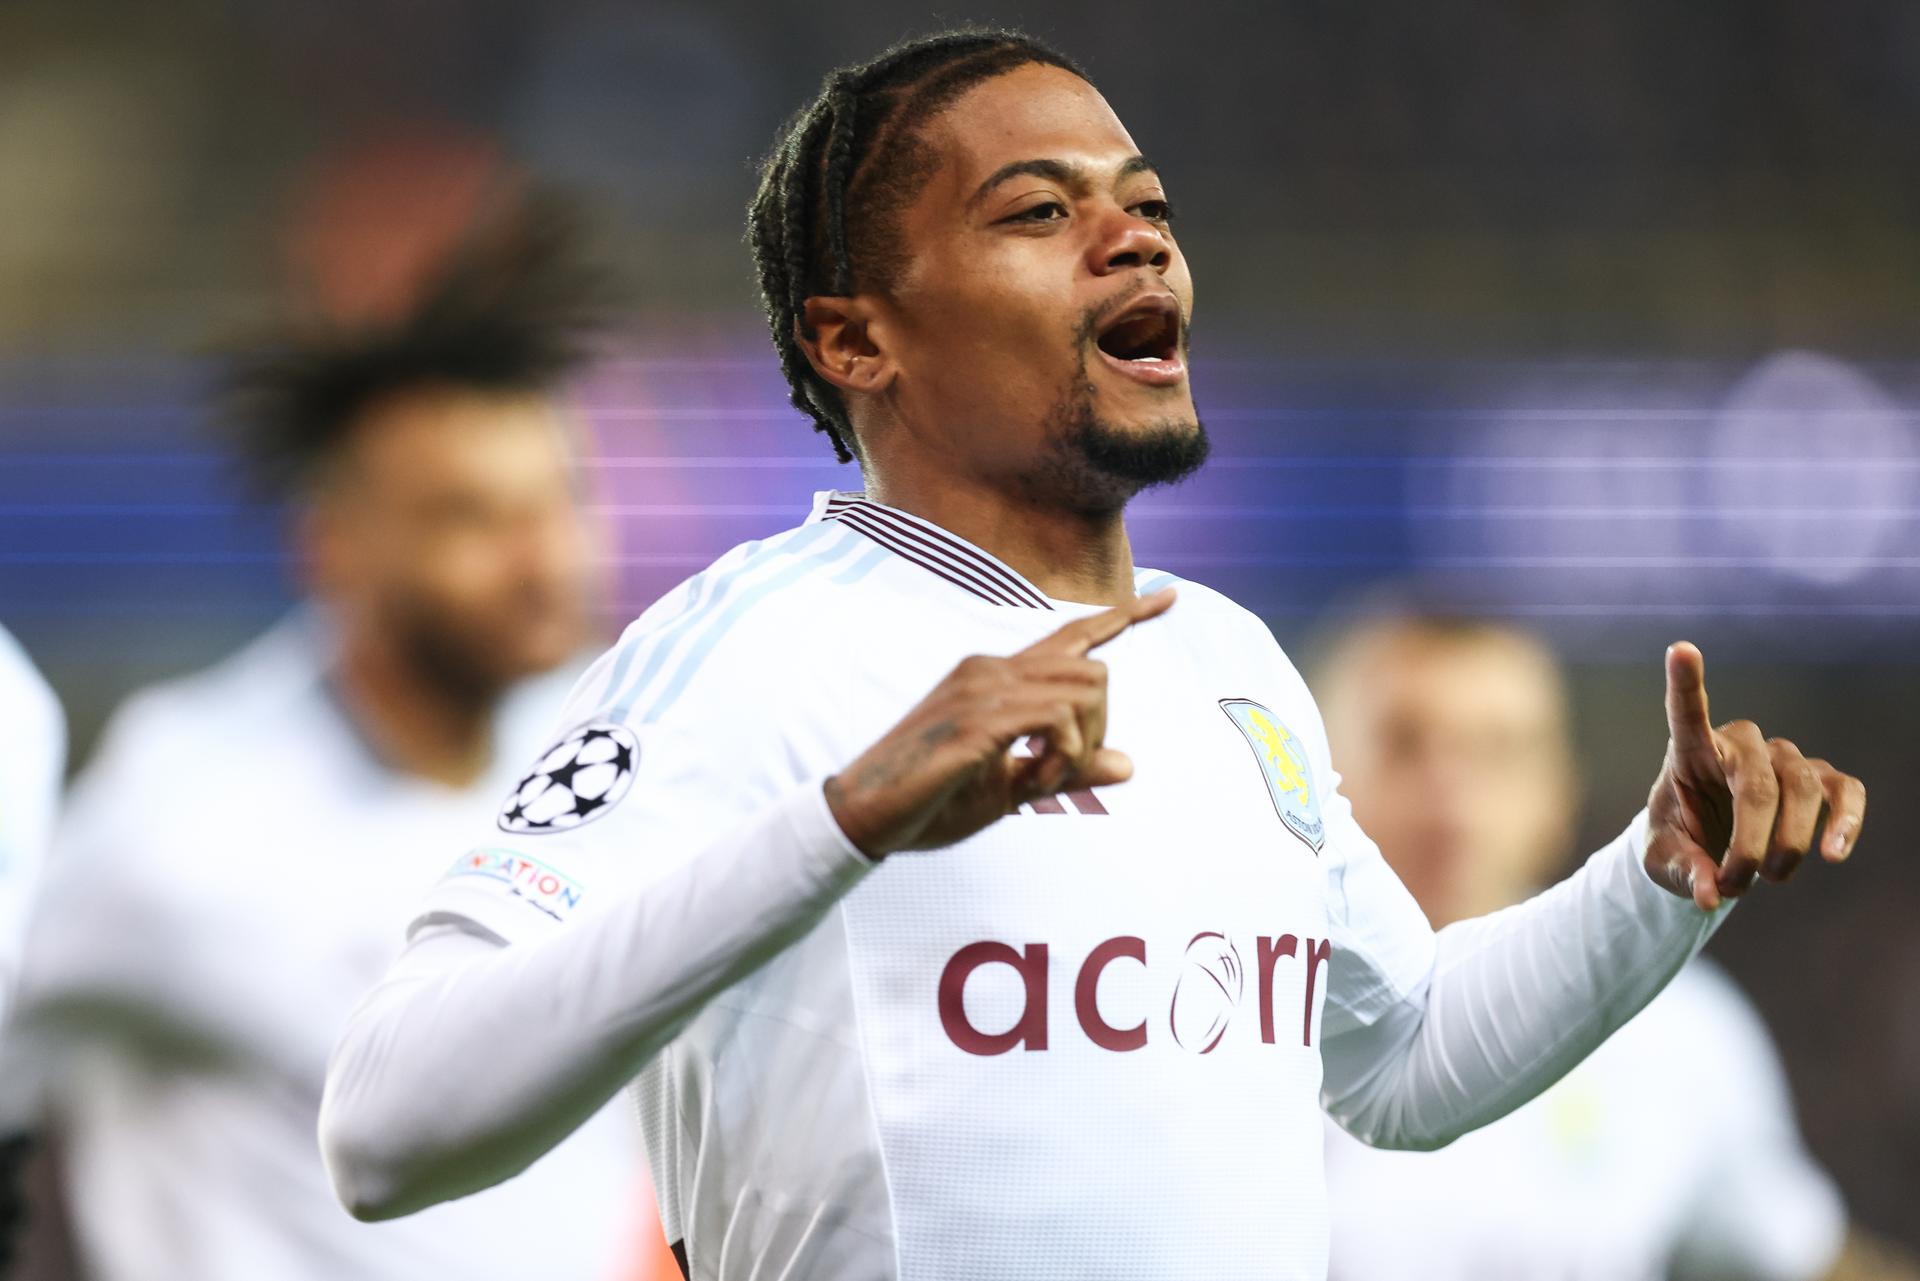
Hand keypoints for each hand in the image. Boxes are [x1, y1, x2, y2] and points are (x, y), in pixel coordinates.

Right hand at [824, 588, 1175, 857]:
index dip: (1123, 614)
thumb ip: (1067, 770)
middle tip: (1058, 774)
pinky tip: (1033, 781)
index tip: (1168, 596)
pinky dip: (1062, 759)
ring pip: (1084, 690)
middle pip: (1095, 672)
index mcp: (998, 676)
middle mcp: (992, 669)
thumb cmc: (932, 800)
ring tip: (1039, 781)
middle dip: (1098, 729)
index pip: (1072, 635)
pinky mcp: (976, 720)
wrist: (864, 815)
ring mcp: (982, 689)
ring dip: (1079, 747)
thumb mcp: (1012, 788)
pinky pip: (1057, 721)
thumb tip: (1129, 765)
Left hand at [1644, 641, 1865, 908]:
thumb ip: (1683, 873)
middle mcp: (1739, 745)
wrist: (1707, 848)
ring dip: (1790, 844)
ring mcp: (1782, 759)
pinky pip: (1844, 790)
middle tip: (1735, 885)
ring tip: (1770, 879)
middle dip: (1751, 844)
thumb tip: (1710, 895)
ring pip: (1803, 789)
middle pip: (1759, 785)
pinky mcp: (1818, 780)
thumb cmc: (1678, 842)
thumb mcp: (1662, 862)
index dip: (1686, 682)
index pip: (1686, 712)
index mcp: (1689, 752)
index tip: (1680, 649)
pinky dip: (1846, 821)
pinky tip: (1834, 852)